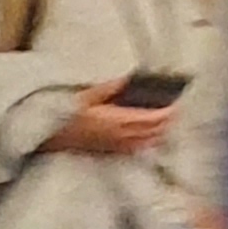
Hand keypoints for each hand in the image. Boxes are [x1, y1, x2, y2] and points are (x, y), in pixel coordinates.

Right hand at [45, 82, 172, 160]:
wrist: (51, 134)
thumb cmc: (67, 113)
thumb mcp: (89, 94)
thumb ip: (113, 87)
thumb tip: (130, 78)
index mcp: (119, 120)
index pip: (154, 118)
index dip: (169, 111)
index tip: (176, 101)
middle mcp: (123, 136)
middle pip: (157, 131)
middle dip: (169, 120)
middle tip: (176, 108)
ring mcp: (119, 145)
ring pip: (150, 141)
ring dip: (161, 130)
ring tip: (167, 119)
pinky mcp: (113, 150)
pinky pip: (139, 147)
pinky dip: (150, 139)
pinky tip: (150, 133)